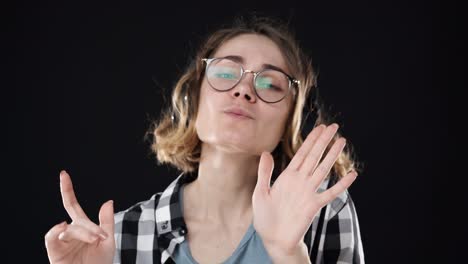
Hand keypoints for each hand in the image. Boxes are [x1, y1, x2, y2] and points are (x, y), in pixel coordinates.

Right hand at [44, 170, 114, 263]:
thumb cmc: (101, 263)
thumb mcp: (108, 241)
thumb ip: (106, 221)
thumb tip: (108, 200)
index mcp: (82, 227)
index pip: (72, 205)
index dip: (67, 189)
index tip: (63, 174)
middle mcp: (70, 231)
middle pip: (76, 220)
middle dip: (90, 227)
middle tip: (102, 238)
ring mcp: (62, 241)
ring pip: (69, 229)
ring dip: (83, 234)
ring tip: (96, 241)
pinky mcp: (55, 251)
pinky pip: (52, 237)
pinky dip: (58, 232)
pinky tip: (64, 229)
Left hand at [252, 124, 357, 254]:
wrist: (273, 238)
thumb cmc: (265, 217)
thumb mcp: (260, 192)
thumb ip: (265, 173)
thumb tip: (265, 152)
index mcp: (288, 176)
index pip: (302, 153)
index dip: (311, 140)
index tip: (320, 128)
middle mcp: (300, 181)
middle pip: (315, 156)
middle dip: (324, 141)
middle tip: (334, 126)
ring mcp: (309, 192)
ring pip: (323, 169)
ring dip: (333, 156)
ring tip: (342, 141)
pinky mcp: (315, 205)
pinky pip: (331, 193)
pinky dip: (341, 184)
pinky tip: (351, 175)